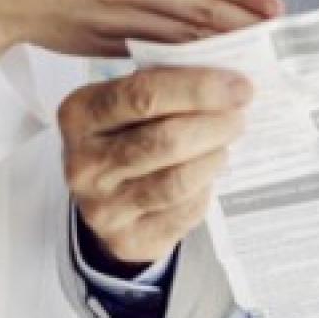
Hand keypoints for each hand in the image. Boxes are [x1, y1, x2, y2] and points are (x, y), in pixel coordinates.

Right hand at [0, 0, 282, 57]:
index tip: (275, 4)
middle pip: (201, 9)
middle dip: (245, 23)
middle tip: (281, 34)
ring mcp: (119, 19)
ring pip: (185, 37)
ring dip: (225, 46)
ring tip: (261, 51)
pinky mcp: (110, 45)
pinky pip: (160, 54)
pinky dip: (191, 61)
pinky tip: (216, 67)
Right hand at [63, 64, 252, 268]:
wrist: (105, 198)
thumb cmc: (126, 134)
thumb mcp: (128, 102)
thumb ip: (167, 83)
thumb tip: (228, 77)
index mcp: (80, 114)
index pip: (143, 95)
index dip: (198, 89)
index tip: (238, 86)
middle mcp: (82, 163)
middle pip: (165, 140)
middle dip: (214, 125)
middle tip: (239, 116)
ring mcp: (102, 207)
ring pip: (177, 180)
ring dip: (214, 157)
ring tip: (225, 143)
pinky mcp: (127, 240)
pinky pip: (183, 211)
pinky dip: (205, 189)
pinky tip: (207, 174)